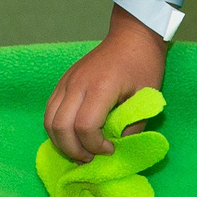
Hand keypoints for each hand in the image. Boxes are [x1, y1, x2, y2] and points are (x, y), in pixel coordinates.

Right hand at [44, 14, 168, 161]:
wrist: (132, 36)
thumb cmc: (144, 64)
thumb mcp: (148, 96)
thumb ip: (133, 124)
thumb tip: (119, 147)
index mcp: (100, 87)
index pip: (84, 126)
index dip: (94, 145)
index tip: (110, 149)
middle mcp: (76, 85)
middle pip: (60, 127)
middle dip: (73, 149)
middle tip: (90, 159)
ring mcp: (66, 83)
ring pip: (49, 120)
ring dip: (61, 141)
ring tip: (81, 151)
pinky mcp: (62, 82)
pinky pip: (50, 111)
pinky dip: (57, 128)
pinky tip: (73, 136)